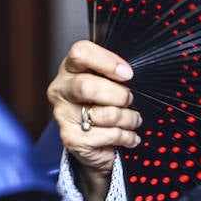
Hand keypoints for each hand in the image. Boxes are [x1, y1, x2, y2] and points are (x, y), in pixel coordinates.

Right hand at [46, 40, 141, 200]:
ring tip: (133, 121)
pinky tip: (129, 138)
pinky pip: (105, 136)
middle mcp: (60, 90)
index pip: (80, 52)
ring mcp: (63, 116)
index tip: (128, 74)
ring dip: (127, 118)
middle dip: (119, 96)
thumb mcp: (112, 84)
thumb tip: (139, 58)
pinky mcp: (71, 141)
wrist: (98, 149)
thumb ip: (117, 70)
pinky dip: (125, 137)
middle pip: (88, 86)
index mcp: (71, 68)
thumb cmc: (109, 107)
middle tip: (131, 101)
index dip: (106, 61)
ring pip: (101, 112)